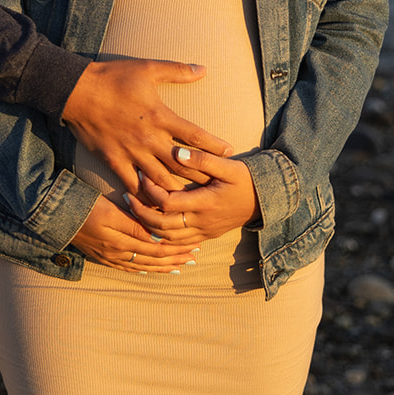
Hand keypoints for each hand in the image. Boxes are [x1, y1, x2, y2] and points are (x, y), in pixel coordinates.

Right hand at [61, 57, 230, 193]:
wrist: (77, 91)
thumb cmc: (113, 78)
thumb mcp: (148, 68)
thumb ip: (177, 71)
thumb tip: (203, 69)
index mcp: (160, 116)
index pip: (195, 136)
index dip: (214, 146)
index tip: (229, 152)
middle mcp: (149, 139)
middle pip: (182, 165)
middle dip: (201, 176)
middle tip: (215, 185)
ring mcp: (131, 152)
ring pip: (161, 180)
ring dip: (177, 191)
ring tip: (191, 200)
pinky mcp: (114, 161)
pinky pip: (133, 185)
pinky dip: (145, 196)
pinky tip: (155, 203)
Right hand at [70, 194, 200, 273]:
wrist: (57, 215)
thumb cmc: (85, 205)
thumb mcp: (111, 209)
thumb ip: (134, 222)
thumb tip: (157, 232)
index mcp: (122, 239)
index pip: (157, 247)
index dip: (176, 247)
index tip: (194, 243)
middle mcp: (118, 252)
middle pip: (153, 258)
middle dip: (175, 257)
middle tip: (194, 256)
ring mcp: (110, 256)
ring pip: (143, 265)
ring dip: (163, 266)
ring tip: (180, 266)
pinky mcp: (103, 256)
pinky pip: (127, 268)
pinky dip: (142, 269)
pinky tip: (151, 269)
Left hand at [127, 150, 258, 243]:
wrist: (265, 200)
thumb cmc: (245, 178)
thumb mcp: (227, 165)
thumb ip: (202, 159)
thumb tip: (178, 150)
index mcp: (205, 203)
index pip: (168, 203)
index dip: (150, 191)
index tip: (140, 176)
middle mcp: (202, 221)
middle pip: (162, 226)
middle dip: (142, 213)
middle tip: (128, 197)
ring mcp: (204, 232)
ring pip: (168, 239)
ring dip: (149, 226)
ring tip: (135, 210)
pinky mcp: (206, 236)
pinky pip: (179, 243)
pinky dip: (163, 238)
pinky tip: (152, 226)